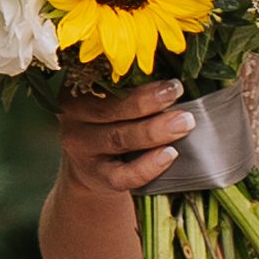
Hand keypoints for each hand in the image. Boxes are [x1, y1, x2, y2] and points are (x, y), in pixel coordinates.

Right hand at [52, 78, 188, 202]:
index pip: (103, 83)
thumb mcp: (108, 99)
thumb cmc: (110, 121)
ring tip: (183, 123)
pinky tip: (169, 155)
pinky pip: (121, 175)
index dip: (136, 82)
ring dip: (154, 131)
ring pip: (118, 139)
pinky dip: (147, 166)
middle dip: (148, 102)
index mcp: (77, 90)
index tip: (169, 81)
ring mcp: (83, 149)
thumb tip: (172, 81)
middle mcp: (74, 118)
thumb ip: (130, 88)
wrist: (90, 166)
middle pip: (110, 109)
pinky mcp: (96, 176)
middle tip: (177, 94)